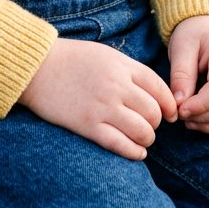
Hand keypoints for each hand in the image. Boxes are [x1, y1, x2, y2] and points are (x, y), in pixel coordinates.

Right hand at [19, 38, 177, 160]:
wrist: (37, 67)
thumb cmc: (71, 59)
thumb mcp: (105, 55)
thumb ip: (129, 71)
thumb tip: (153, 92)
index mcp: (122, 65)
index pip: (158, 88)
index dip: (169, 104)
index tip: (171, 114)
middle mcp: (116, 85)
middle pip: (153, 112)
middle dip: (156, 123)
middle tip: (150, 126)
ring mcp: (102, 106)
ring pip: (142, 131)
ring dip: (147, 139)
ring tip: (142, 139)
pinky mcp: (88, 125)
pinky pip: (121, 144)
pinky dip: (134, 152)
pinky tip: (137, 152)